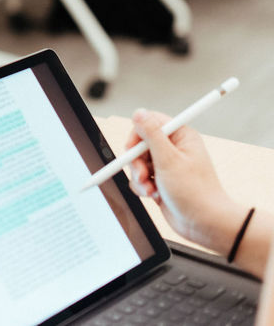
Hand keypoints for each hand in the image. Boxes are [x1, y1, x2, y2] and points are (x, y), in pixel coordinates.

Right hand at [127, 109, 244, 252]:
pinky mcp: (160, 180)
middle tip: (142, 174)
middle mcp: (174, 148)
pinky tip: (154, 195)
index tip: (132, 149)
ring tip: (150, 189)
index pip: (150, 123)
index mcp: (181, 137)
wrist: (204, 224)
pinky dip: (143, 187)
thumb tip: (139, 112)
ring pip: (138, 163)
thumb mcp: (168, 160)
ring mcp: (166, 165)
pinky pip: (140, 178)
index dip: (138, 135)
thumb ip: (151, 134)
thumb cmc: (194, 192)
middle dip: (136, 162)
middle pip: (140, 144)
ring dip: (139, 177)